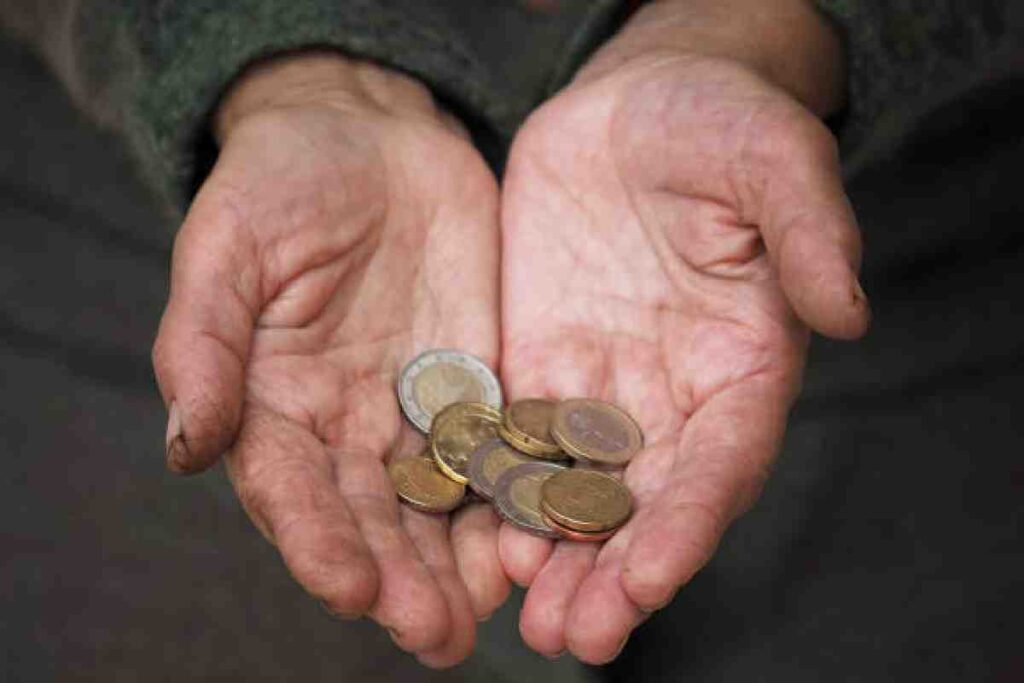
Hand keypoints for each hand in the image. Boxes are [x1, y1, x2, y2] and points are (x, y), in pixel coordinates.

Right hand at [152, 54, 507, 666]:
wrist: (368, 135)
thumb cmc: (280, 182)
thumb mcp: (229, 247)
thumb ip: (205, 345)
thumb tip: (183, 444)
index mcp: (275, 406)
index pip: (293, 492)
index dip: (317, 542)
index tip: (349, 588)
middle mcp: (347, 426)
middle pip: (373, 518)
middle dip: (402, 578)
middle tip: (435, 634)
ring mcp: (419, 409)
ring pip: (441, 502)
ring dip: (462, 561)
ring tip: (491, 611)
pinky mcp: (481, 383)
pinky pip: (501, 447)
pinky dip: (518, 492)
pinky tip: (543, 532)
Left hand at [497, 0, 868, 662]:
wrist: (633, 108)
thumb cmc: (716, 124)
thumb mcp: (773, 156)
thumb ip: (809, 230)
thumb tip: (848, 310)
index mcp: (741, 363)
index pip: (722, 461)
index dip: (691, 520)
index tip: (654, 576)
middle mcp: (671, 395)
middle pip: (647, 501)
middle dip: (614, 571)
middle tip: (575, 635)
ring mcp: (599, 384)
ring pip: (578, 488)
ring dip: (555, 556)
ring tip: (525, 619)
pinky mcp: (535, 362)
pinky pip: (516, 438)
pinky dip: (501, 491)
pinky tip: (477, 537)